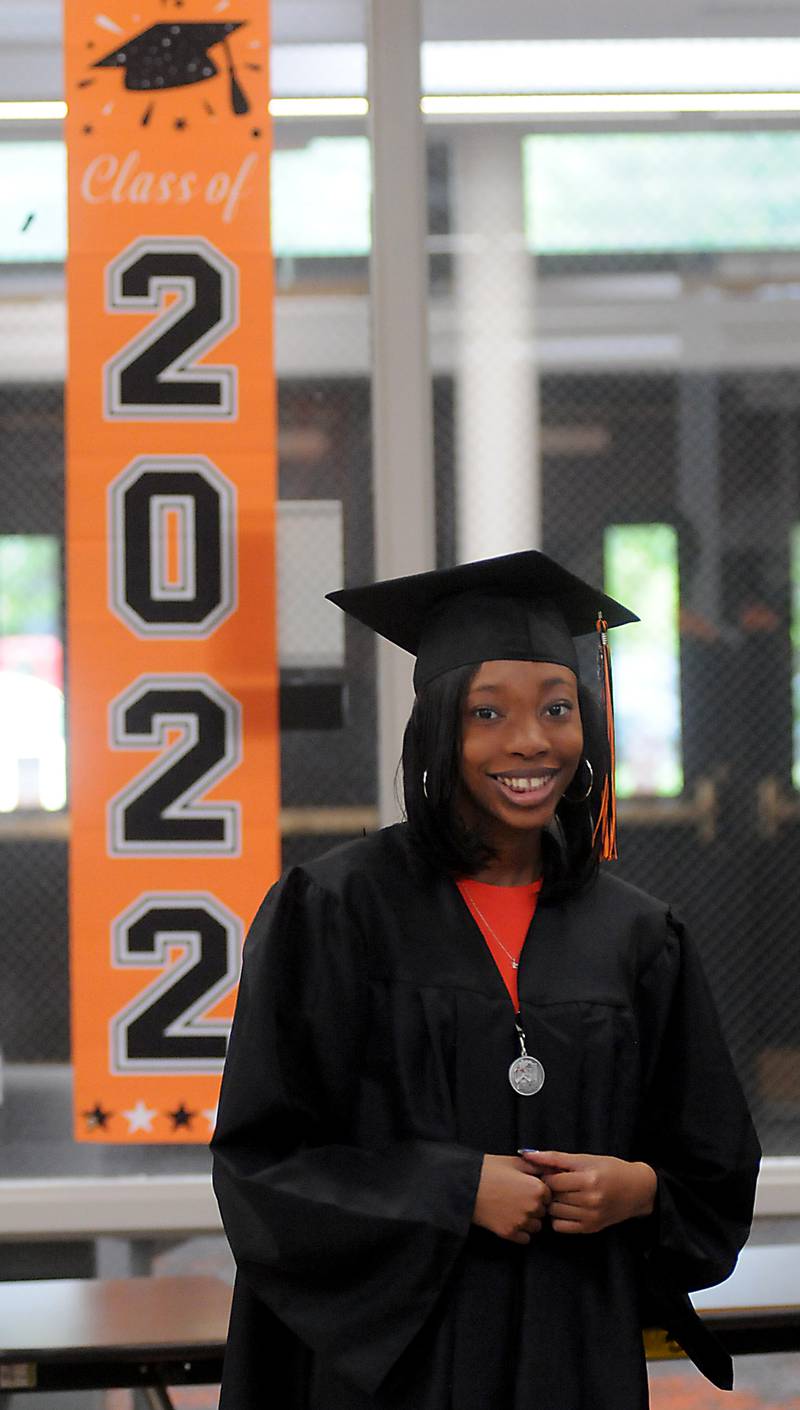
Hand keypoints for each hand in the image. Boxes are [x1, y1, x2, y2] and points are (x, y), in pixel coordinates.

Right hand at [472, 1154, 550, 1244]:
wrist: (464, 1185)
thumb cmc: (488, 1170)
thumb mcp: (513, 1162)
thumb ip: (536, 1166)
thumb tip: (551, 1171)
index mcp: (537, 1188)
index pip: (548, 1194)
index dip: (538, 1190)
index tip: (525, 1187)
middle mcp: (533, 1207)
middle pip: (543, 1211)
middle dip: (534, 1205)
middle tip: (516, 1197)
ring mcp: (521, 1222)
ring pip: (535, 1226)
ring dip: (528, 1220)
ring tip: (512, 1208)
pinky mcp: (509, 1233)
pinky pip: (525, 1238)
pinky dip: (520, 1231)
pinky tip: (509, 1219)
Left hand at [519, 1150, 655, 1234]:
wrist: (637, 1190)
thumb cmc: (610, 1169)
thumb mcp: (584, 1159)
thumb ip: (554, 1158)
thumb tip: (526, 1153)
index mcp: (588, 1179)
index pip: (552, 1182)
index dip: (546, 1176)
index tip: (549, 1173)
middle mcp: (590, 1200)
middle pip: (552, 1197)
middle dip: (548, 1190)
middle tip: (554, 1184)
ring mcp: (590, 1217)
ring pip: (554, 1212)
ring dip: (552, 1203)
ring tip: (561, 1195)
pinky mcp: (590, 1228)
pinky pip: (560, 1227)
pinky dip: (558, 1217)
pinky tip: (566, 1208)